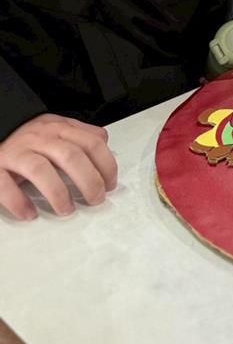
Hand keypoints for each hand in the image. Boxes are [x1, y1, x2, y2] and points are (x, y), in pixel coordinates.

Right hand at [0, 114, 117, 220]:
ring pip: (40, 169)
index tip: (110, 185)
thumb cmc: (31, 137)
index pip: (91, 143)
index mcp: (60, 128)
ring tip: (67, 210)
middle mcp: (40, 137)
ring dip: (58, 193)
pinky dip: (19, 202)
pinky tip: (30, 214)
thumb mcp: (59, 129)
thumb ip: (82, 136)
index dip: (106, 165)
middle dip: (88, 181)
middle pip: (70, 156)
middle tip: (96, 200)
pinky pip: (5, 185)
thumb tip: (106, 146)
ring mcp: (17, 152)